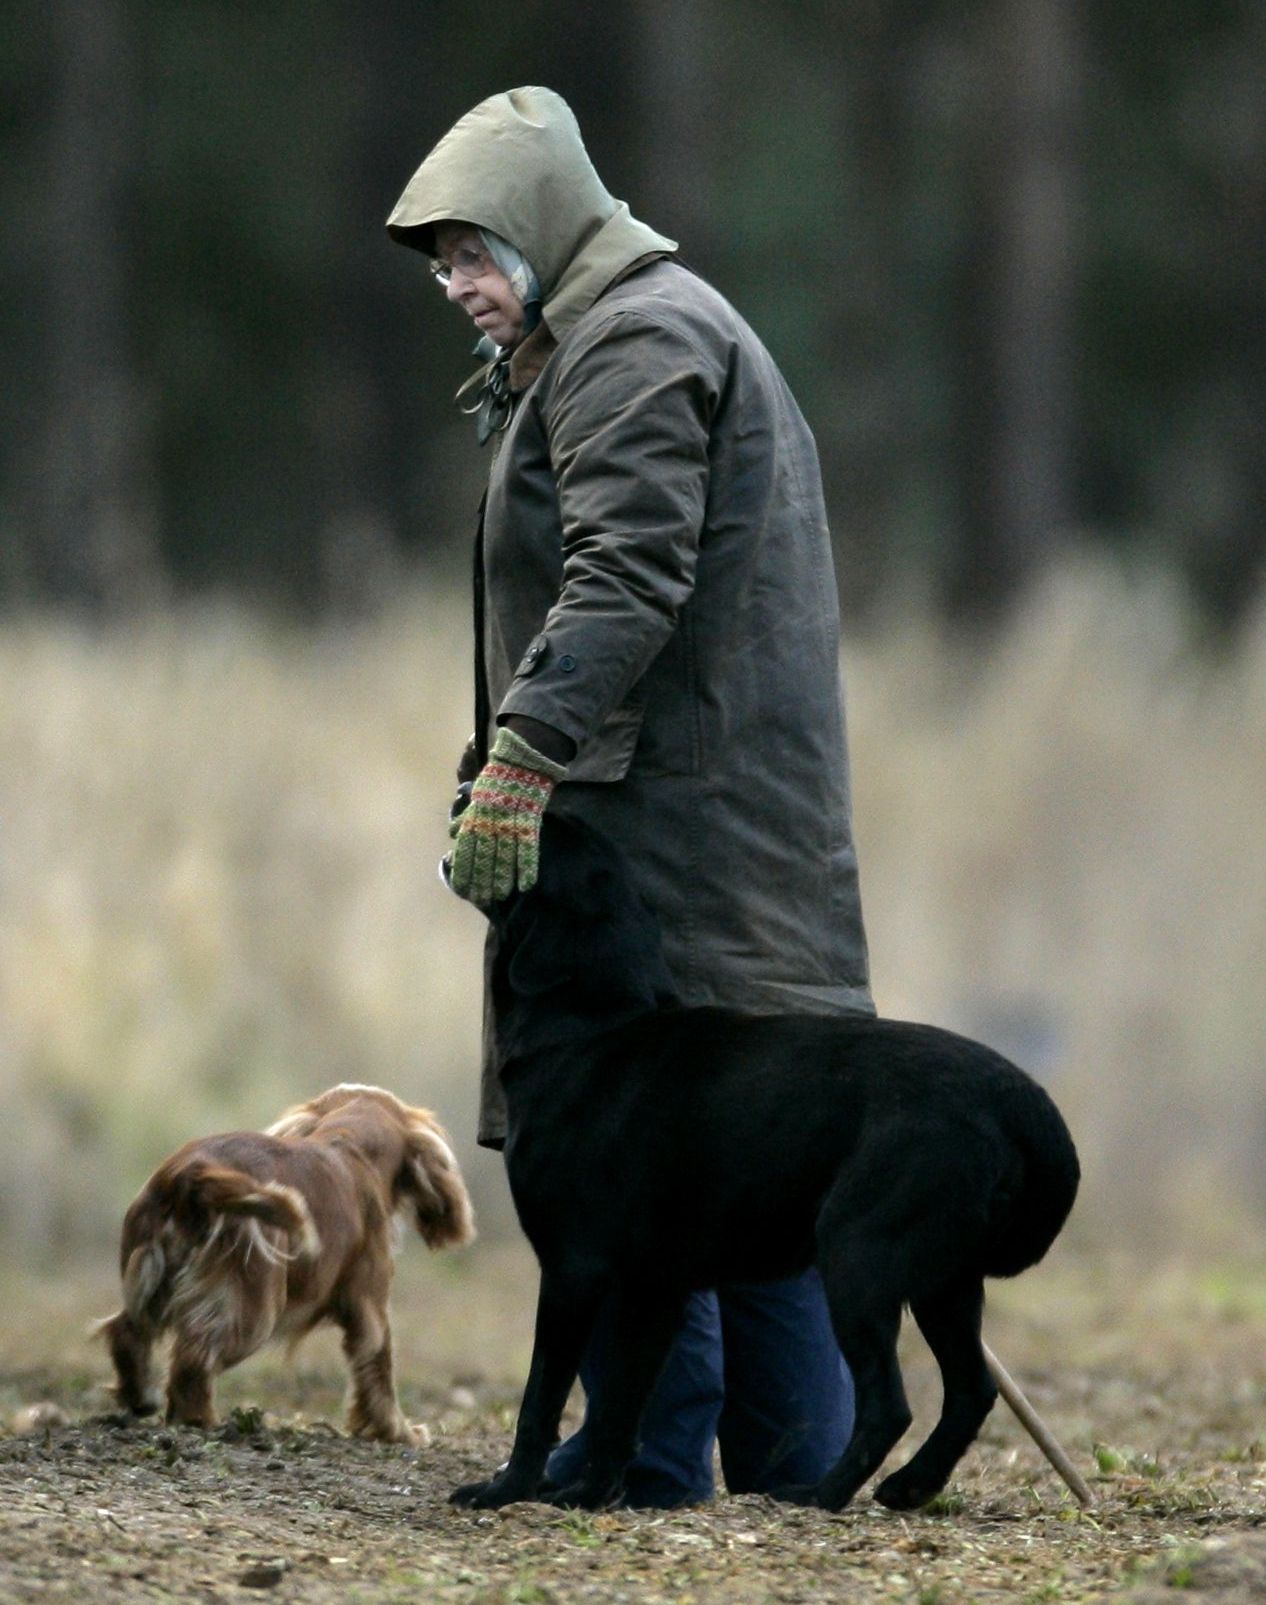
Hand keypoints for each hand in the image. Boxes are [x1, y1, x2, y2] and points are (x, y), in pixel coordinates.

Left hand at [446, 727, 567, 905]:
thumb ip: (466, 817)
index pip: (466, 850)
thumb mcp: (474, 796)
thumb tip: (454, 834)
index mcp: (474, 816)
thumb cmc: (495, 779)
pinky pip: (528, 849)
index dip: (464, 871)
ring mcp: (509, 824)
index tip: (463, 890)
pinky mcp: (529, 822)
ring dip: (502, 879)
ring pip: (504, 857)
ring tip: (500, 896)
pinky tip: (526, 885)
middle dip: (482, 880)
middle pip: (484, 858)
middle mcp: (489, 823)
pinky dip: (527, 867)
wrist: (520, 761)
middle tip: (482, 899)